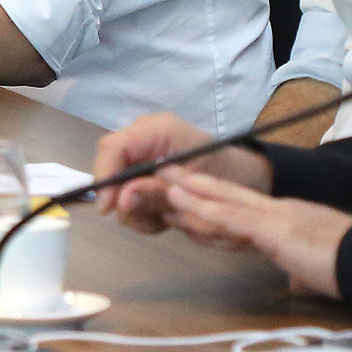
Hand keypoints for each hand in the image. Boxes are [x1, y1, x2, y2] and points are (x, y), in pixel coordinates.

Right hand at [91, 112, 268, 234]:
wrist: (246, 178)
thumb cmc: (228, 173)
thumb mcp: (195, 185)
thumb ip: (157, 193)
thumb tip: (122, 200)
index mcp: (157, 131)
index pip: (113, 147)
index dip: (104, 177)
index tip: (107, 209)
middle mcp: (144, 139)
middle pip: (111, 169)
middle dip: (125, 200)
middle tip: (148, 220)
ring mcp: (142, 156)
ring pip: (118, 188)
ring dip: (137, 211)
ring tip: (164, 219)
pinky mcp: (144, 173)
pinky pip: (129, 196)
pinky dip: (143, 212)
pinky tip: (164, 216)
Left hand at [150, 168, 351, 296]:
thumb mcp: (320, 270)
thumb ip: (304, 273)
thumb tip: (299, 283)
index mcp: (288, 219)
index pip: (241, 210)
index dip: (212, 202)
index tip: (188, 197)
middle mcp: (279, 211)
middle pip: (227, 195)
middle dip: (194, 186)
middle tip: (163, 174)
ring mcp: (276, 217)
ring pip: (224, 200)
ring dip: (190, 192)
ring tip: (160, 181)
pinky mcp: (276, 230)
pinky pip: (232, 217)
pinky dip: (204, 208)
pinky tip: (183, 203)